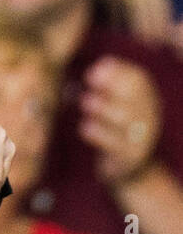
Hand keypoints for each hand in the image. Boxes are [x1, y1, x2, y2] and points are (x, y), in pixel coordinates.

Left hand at [78, 56, 161, 185]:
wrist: (131, 170)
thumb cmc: (117, 130)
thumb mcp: (117, 106)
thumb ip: (110, 86)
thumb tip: (102, 63)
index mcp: (147, 100)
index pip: (139, 81)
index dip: (118, 73)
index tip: (94, 70)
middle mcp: (149, 117)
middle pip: (134, 97)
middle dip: (112, 86)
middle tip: (89, 80)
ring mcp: (142, 137)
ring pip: (125, 119)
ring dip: (103, 108)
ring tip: (86, 102)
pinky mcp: (130, 156)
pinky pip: (116, 143)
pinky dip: (99, 134)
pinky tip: (84, 127)